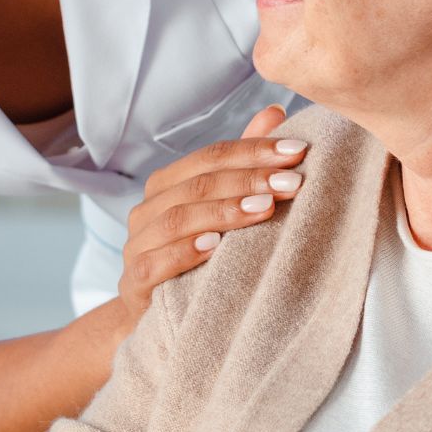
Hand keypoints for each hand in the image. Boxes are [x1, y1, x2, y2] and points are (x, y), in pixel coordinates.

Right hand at [116, 105, 305, 326]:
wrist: (157, 319)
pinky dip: (185, 252)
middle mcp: (147, 209)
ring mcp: (137, 245)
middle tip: (292, 182)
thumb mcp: (223, 210)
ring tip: (265, 209)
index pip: (211, 156)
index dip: (254, 150)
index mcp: (168, 184)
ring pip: (178, 219)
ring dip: (224, 211)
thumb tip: (276, 113)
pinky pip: (155, 262)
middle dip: (248, 180)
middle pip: (197, 184)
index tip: (298, 152)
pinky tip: (216, 246)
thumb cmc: (198, 257)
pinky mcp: (133, 283)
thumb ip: (244, 163)